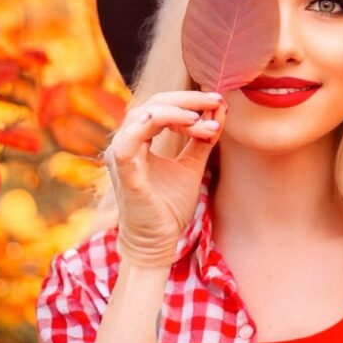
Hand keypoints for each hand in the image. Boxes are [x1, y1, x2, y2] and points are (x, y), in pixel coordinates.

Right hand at [103, 90, 226, 268]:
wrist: (158, 242)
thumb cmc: (169, 205)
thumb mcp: (192, 164)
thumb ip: (202, 138)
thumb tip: (220, 109)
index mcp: (139, 139)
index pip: (162, 105)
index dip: (190, 100)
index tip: (219, 103)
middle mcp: (127, 142)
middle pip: (154, 103)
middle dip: (188, 100)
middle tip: (216, 100)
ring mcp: (122, 156)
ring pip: (143, 115)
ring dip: (176, 112)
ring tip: (202, 118)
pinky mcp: (124, 172)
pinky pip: (129, 141)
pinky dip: (151, 124)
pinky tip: (182, 120)